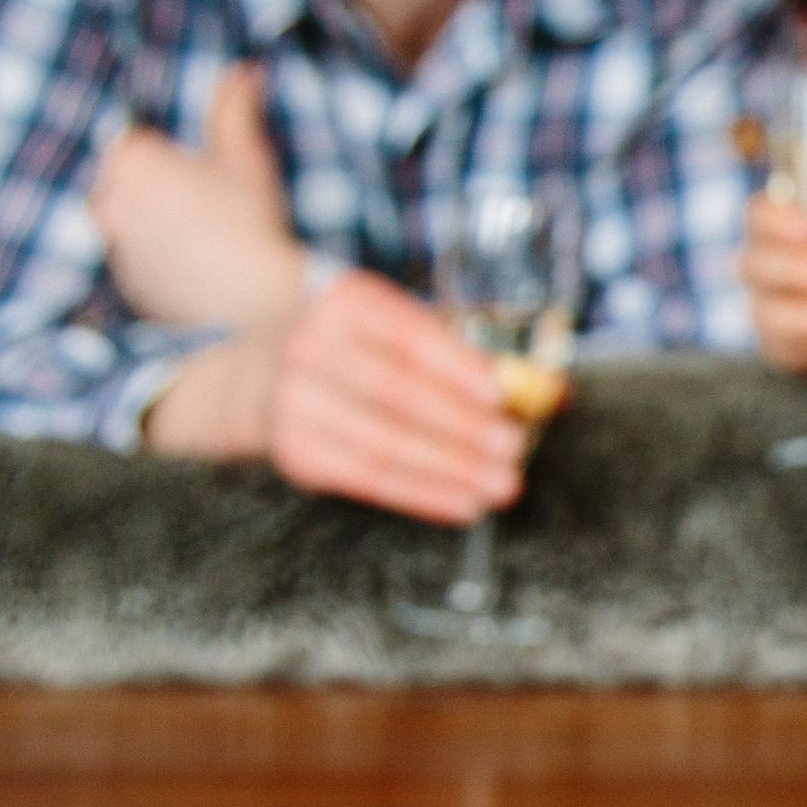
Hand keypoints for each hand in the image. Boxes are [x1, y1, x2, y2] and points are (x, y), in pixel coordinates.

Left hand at [92, 63, 308, 331]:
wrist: (253, 302)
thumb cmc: (251, 224)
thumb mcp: (246, 159)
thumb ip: (234, 110)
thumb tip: (244, 71)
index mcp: (132, 162)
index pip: (128, 140)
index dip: (157, 150)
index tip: (181, 162)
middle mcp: (108, 202)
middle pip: (116, 179)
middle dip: (146, 183)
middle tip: (189, 193)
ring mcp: (111, 246)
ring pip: (118, 219)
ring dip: (140, 218)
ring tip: (185, 227)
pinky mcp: (122, 283)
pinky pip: (126, 257)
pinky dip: (146, 254)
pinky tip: (181, 258)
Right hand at [144, 268, 524, 523]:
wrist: (257, 372)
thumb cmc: (355, 347)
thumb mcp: (392, 327)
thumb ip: (463, 354)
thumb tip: (550, 392)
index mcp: (343, 302)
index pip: (408, 337)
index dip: (456, 368)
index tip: (503, 394)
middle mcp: (309, 346)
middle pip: (396, 393)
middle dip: (461, 425)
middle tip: (513, 448)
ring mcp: (294, 401)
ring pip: (384, 443)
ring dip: (450, 470)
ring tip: (502, 485)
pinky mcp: (295, 451)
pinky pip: (369, 479)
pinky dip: (423, 496)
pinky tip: (463, 504)